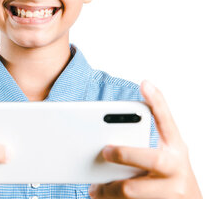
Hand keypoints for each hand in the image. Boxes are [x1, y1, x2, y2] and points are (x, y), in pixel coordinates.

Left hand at [88, 80, 201, 197]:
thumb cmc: (170, 175)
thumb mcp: (166, 154)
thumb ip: (145, 141)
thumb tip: (108, 136)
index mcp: (177, 149)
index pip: (167, 122)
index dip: (158, 102)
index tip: (144, 83)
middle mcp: (177, 169)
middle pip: (152, 159)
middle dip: (125, 154)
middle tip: (105, 151)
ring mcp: (171, 192)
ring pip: (132, 189)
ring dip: (108, 187)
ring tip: (94, 186)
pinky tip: (100, 196)